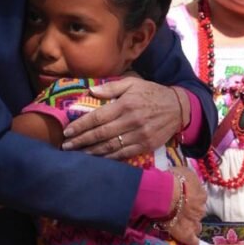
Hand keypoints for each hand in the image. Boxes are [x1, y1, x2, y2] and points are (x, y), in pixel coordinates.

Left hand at [62, 77, 186, 159]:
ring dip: (91, 152)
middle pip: (100, 134)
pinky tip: (96, 160)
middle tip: (65, 146)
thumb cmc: (152, 93)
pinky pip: (123, 155)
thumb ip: (111, 87)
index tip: (67, 131)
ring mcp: (139, 135)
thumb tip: (91, 91)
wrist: (178, 108)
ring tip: (76, 155)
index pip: (98, 117)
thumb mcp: (133, 83)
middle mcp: (131, 121)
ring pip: (110, 147)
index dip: (81, 125)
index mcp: (125, 104)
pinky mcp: (145, 146)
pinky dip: (108, 159)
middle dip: (81, 141)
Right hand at [166, 166, 205, 244]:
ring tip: (182, 227)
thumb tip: (183, 179)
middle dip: (192, 213)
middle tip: (181, 212)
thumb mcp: (182, 171)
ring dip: (191, 227)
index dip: (192, 199)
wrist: (166, 194)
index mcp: (201, 193)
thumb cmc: (173, 179)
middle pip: (198, 213)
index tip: (185, 199)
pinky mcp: (187, 234)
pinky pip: (192, 243)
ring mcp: (195, 222)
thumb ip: (186, 178)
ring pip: (197, 227)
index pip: (200, 198)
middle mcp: (201, 209)